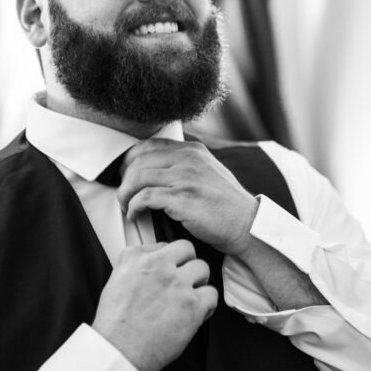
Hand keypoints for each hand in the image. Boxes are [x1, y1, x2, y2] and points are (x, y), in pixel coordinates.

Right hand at [92, 240, 217, 370]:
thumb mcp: (115, 280)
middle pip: (187, 250)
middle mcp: (158, 267)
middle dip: (187, 265)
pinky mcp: (192, 305)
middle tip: (182, 280)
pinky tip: (195, 313)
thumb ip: (135, 264)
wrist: (119, 350)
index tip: (169, 270)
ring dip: (198, 282)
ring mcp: (177, 284)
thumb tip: (153, 259)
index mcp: (136, 258)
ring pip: (203, 269)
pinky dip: (206, 305)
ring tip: (188, 297)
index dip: (170, 259)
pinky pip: (212, 294)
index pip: (165, 244)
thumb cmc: (115, 323)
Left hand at [118, 139, 257, 256]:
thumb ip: (187, 164)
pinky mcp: (182, 199)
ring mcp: (186, 178)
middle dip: (124, 178)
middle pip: (138, 160)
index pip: (148, 145)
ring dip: (125, 193)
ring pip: (138, 177)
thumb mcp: (209, 172)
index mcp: (192, 150)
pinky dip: (134, 206)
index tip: (125, 175)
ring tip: (126, 205)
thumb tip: (157, 166)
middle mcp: (188, 159)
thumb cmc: (226, 205)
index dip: (130, 160)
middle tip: (123, 193)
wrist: (247, 225)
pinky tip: (134, 214)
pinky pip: (145, 197)